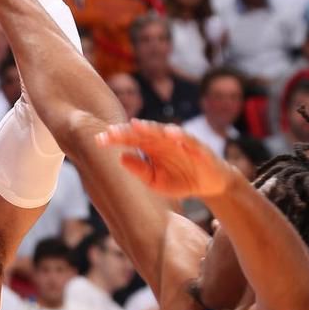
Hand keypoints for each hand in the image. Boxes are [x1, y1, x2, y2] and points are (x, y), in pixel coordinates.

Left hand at [95, 120, 234, 198]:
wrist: (209, 184)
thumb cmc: (180, 180)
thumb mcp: (156, 181)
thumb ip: (140, 170)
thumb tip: (120, 158)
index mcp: (150, 147)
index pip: (130, 140)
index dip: (115, 139)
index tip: (99, 141)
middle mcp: (163, 140)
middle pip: (142, 132)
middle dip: (126, 132)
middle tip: (110, 132)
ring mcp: (180, 141)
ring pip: (163, 131)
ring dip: (150, 127)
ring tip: (135, 125)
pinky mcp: (198, 146)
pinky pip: (188, 139)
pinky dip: (180, 135)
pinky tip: (169, 133)